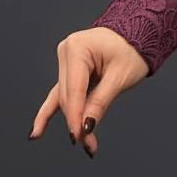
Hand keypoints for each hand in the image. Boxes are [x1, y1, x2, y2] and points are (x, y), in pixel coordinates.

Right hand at [28, 27, 149, 156]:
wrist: (140, 31)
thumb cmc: (134, 49)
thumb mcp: (120, 76)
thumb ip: (100, 101)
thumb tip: (84, 128)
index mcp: (78, 48)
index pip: (73, 90)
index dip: (75, 117)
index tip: (79, 139)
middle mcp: (67, 51)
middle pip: (68, 97)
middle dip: (78, 122)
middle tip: (89, 145)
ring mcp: (66, 60)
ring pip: (65, 98)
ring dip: (74, 120)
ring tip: (83, 144)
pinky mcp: (69, 69)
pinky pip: (59, 93)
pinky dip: (51, 113)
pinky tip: (35, 133)